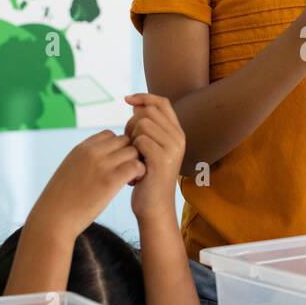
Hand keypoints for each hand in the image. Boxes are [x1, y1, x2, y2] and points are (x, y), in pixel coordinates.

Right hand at [25, 131, 142, 243]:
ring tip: (130, 179)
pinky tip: (132, 184)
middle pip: (124, 140)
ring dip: (136, 163)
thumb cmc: (61, 200)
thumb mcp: (70, 171)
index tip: (116, 163)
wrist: (53, 219)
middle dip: (129, 153)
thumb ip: (84, 161)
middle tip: (127, 171)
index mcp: (80, 148)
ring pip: (133, 151)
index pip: (109, 134)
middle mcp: (91, 152)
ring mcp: (101, 165)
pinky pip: (136, 166)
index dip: (117, 147)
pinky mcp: (110, 181)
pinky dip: (140, 173)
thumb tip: (99, 160)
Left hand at [122, 94, 186, 219]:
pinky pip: (140, 140)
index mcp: (177, 133)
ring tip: (132, 155)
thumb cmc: (147, 177)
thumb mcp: (149, 148)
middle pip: (148, 112)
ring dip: (131, 137)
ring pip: (143, 124)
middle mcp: (179, 138)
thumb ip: (147, 127)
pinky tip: (134, 163)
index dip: (144, 97)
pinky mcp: (163, 159)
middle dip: (131, 123)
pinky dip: (132, 149)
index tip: (126, 100)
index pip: (162, 102)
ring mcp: (173, 148)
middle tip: (129, 143)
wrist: (153, 207)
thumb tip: (135, 104)